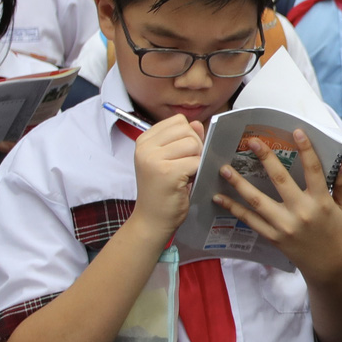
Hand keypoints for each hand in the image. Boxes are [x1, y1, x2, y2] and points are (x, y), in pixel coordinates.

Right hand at [129, 115, 204, 237]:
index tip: (181, 155)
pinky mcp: (167, 172)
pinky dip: (197, 172)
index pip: (177, 121)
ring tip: (185, 174)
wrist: (152, 220)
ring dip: (196, 160)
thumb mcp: (170, 159)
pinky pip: (196, 161)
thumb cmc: (162, 190)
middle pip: (187, 130)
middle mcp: (145, 147)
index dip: (188, 136)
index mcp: (144, 140)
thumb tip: (197, 123)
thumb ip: (183, 139)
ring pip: (194, 144)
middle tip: (185, 167)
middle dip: (195, 147)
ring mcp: (154, 159)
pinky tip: (186, 182)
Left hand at [213, 131, 341, 287]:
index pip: (314, 170)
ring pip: (258, 201)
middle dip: (266, 159)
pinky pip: (250, 220)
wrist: (328, 266)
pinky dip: (233, 209)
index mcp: (321, 201)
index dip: (306, 150)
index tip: (296, 131)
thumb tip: (339, 160)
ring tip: (224, 169)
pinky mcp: (272, 236)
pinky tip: (218, 198)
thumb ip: (341, 183)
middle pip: (280, 181)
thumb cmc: (338, 232)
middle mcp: (301, 212)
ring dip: (239, 184)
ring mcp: (284, 225)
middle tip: (252, 142)